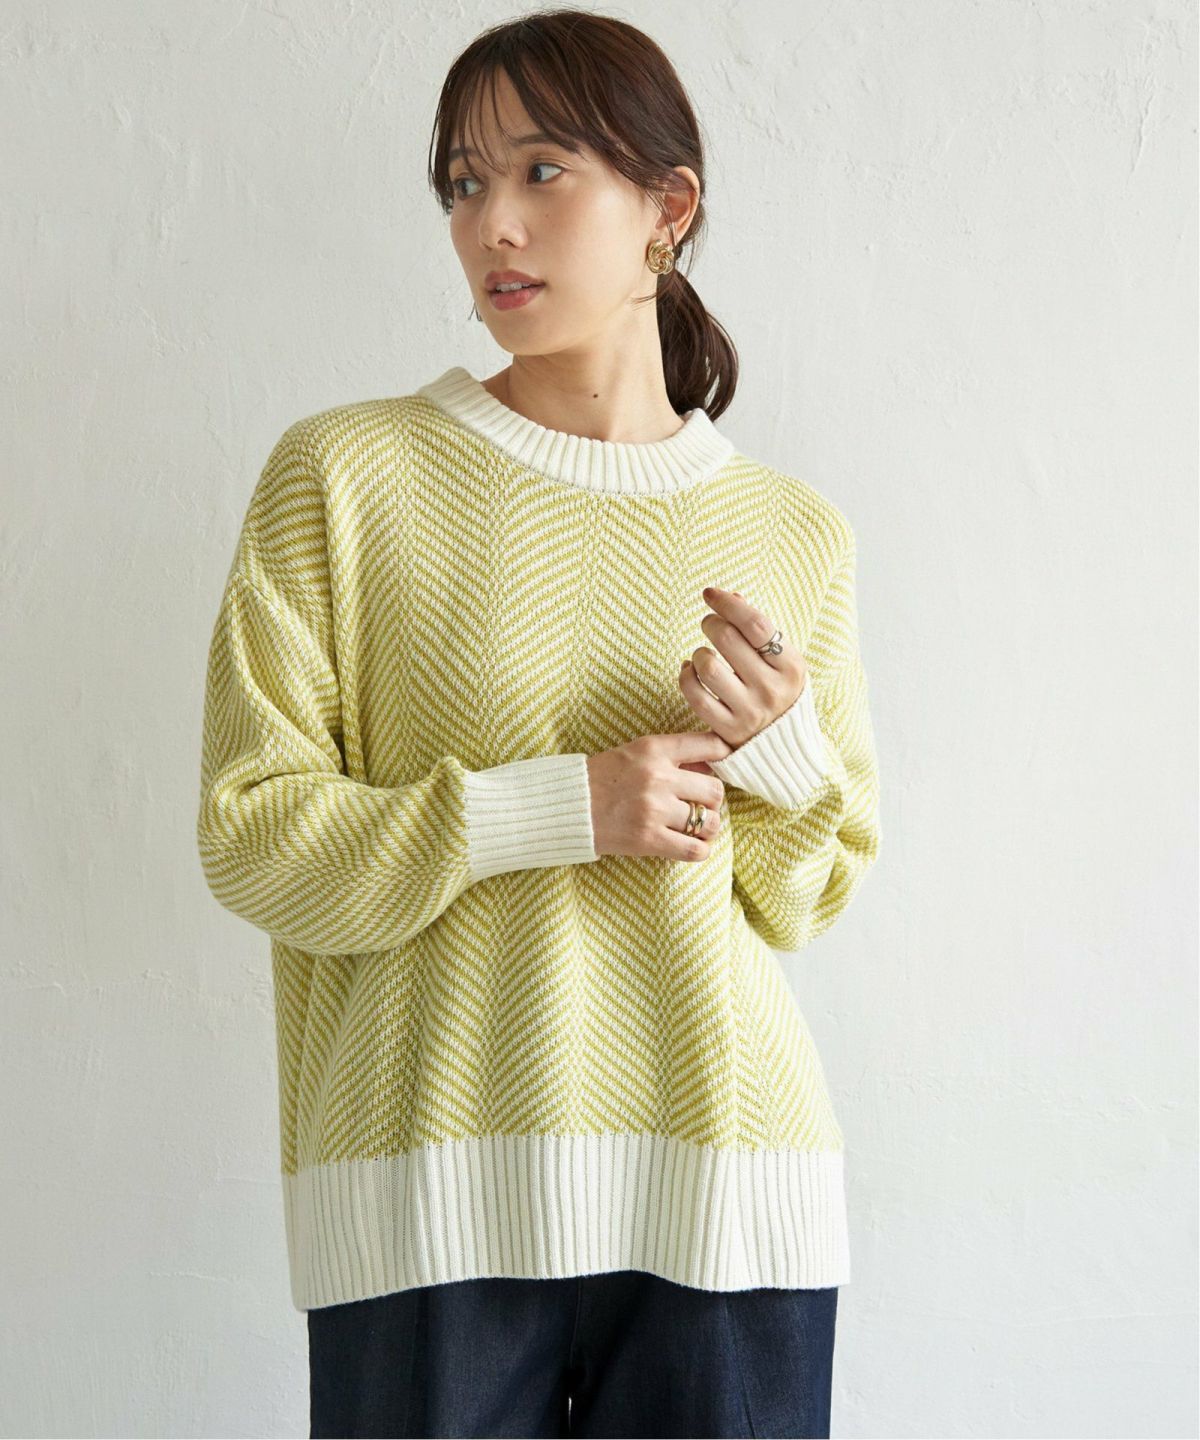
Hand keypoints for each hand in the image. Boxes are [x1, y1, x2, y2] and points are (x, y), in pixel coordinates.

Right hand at [586, 731, 731, 861]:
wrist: (568, 807)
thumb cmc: (603, 778)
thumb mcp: (637, 752)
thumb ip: (673, 755)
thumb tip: (714, 763)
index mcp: (655, 749)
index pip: (712, 746)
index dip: (725, 756)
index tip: (721, 767)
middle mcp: (658, 777)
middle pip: (716, 791)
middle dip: (712, 801)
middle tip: (700, 806)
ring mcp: (654, 809)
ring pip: (709, 822)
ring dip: (708, 828)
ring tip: (696, 828)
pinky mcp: (649, 839)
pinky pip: (694, 850)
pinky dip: (699, 850)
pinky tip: (691, 845)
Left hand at [678, 586, 808, 747]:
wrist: (785, 746)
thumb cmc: (779, 690)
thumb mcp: (782, 660)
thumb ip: (759, 629)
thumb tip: (731, 597)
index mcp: (791, 667)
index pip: (756, 624)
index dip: (728, 604)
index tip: (710, 594)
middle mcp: (772, 690)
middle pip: (729, 639)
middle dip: (711, 623)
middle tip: (709, 623)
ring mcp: (749, 712)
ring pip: (708, 667)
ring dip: (699, 652)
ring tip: (703, 653)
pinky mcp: (727, 731)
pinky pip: (695, 696)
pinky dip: (686, 677)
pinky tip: (690, 670)